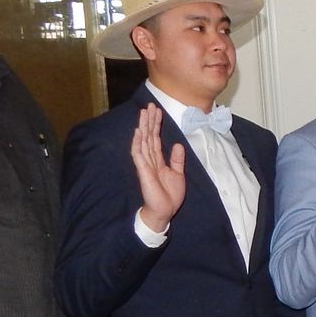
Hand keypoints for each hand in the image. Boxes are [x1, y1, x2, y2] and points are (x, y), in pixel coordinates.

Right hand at [130, 104, 187, 231]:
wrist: (164, 211)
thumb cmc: (169, 195)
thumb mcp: (178, 174)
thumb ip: (176, 160)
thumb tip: (176, 144)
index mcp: (158, 160)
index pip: (156, 138)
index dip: (157, 124)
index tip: (157, 111)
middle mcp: (150, 160)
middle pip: (149, 136)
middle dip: (149, 121)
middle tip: (150, 105)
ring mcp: (145, 164)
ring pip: (143, 141)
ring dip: (143, 127)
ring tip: (144, 113)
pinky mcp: (143, 171)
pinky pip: (138, 154)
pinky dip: (138, 143)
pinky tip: (138, 132)